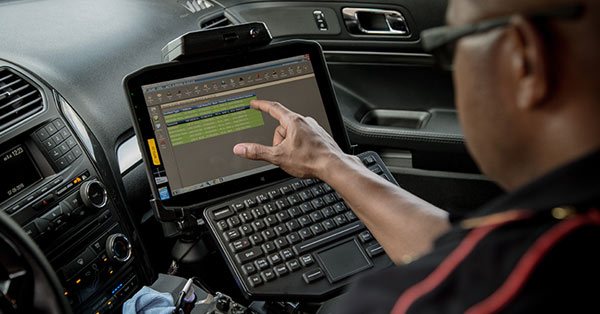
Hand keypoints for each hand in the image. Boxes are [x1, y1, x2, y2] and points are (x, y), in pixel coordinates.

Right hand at [233, 100, 355, 178]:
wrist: (333, 166)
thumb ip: (257, 152)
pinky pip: (303, 139)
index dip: (262, 105)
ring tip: (297, 158)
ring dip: (289, 146)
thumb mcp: (278, 157)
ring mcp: (313, 129)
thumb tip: (241, 149)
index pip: (274, 108)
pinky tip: (305, 157)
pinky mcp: (319, 137)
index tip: (256, 104)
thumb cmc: (311, 160)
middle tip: (284, 155)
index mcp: (293, 121)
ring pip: (292, 135)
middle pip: (282, 129)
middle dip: (279, 142)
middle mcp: (305, 121)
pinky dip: (300, 147)